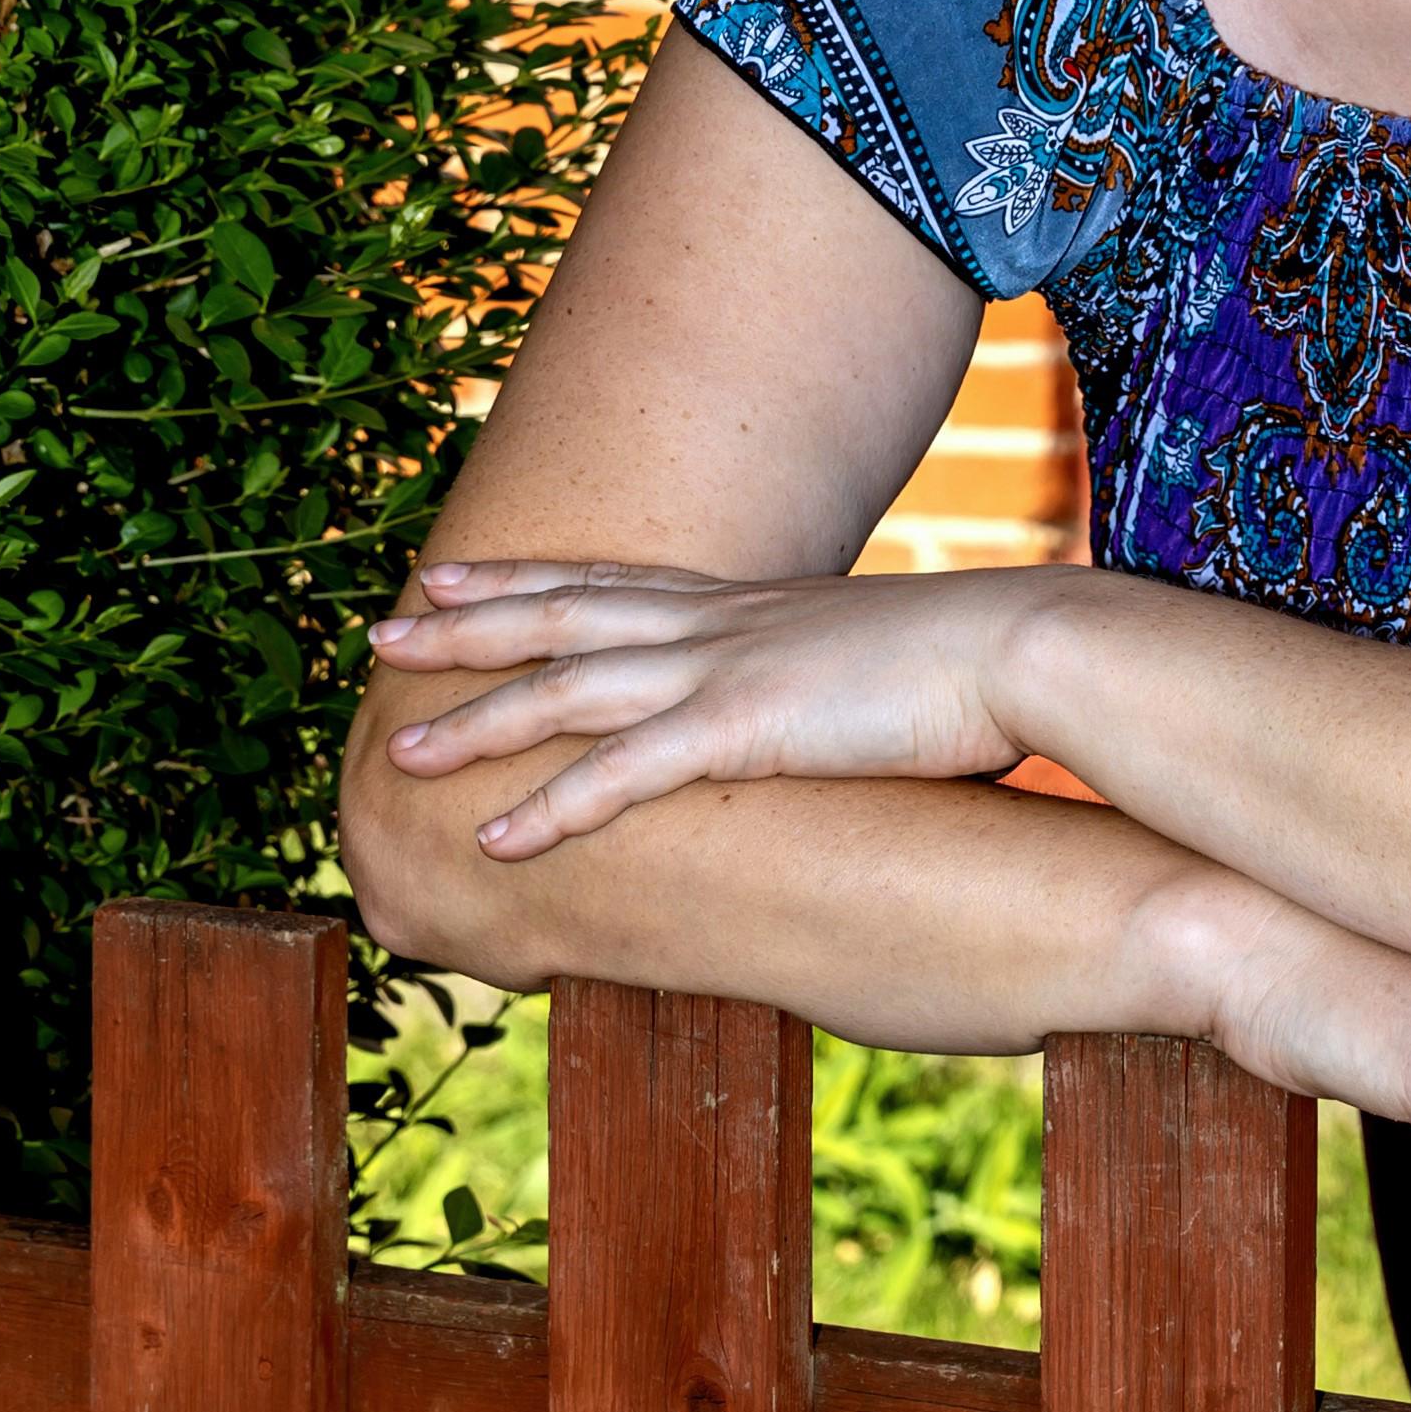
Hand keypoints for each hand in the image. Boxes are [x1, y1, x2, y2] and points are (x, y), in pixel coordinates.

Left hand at [366, 556, 1037, 855]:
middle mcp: (722, 622)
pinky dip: (551, 806)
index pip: (613, 579)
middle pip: (565, 613)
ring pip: (569, 687)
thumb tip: (830, 703)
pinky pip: (624, 773)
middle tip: (384, 627)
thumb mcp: (879, 662)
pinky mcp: (746, 726)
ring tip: (400, 752)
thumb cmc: (978, 660)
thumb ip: (832, 681)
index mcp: (750, 604)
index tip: (454, 573)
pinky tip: (493, 838)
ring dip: (478, 719)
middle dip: (468, 623)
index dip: (527, 577)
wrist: (1026, 646)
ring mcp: (727, 669)